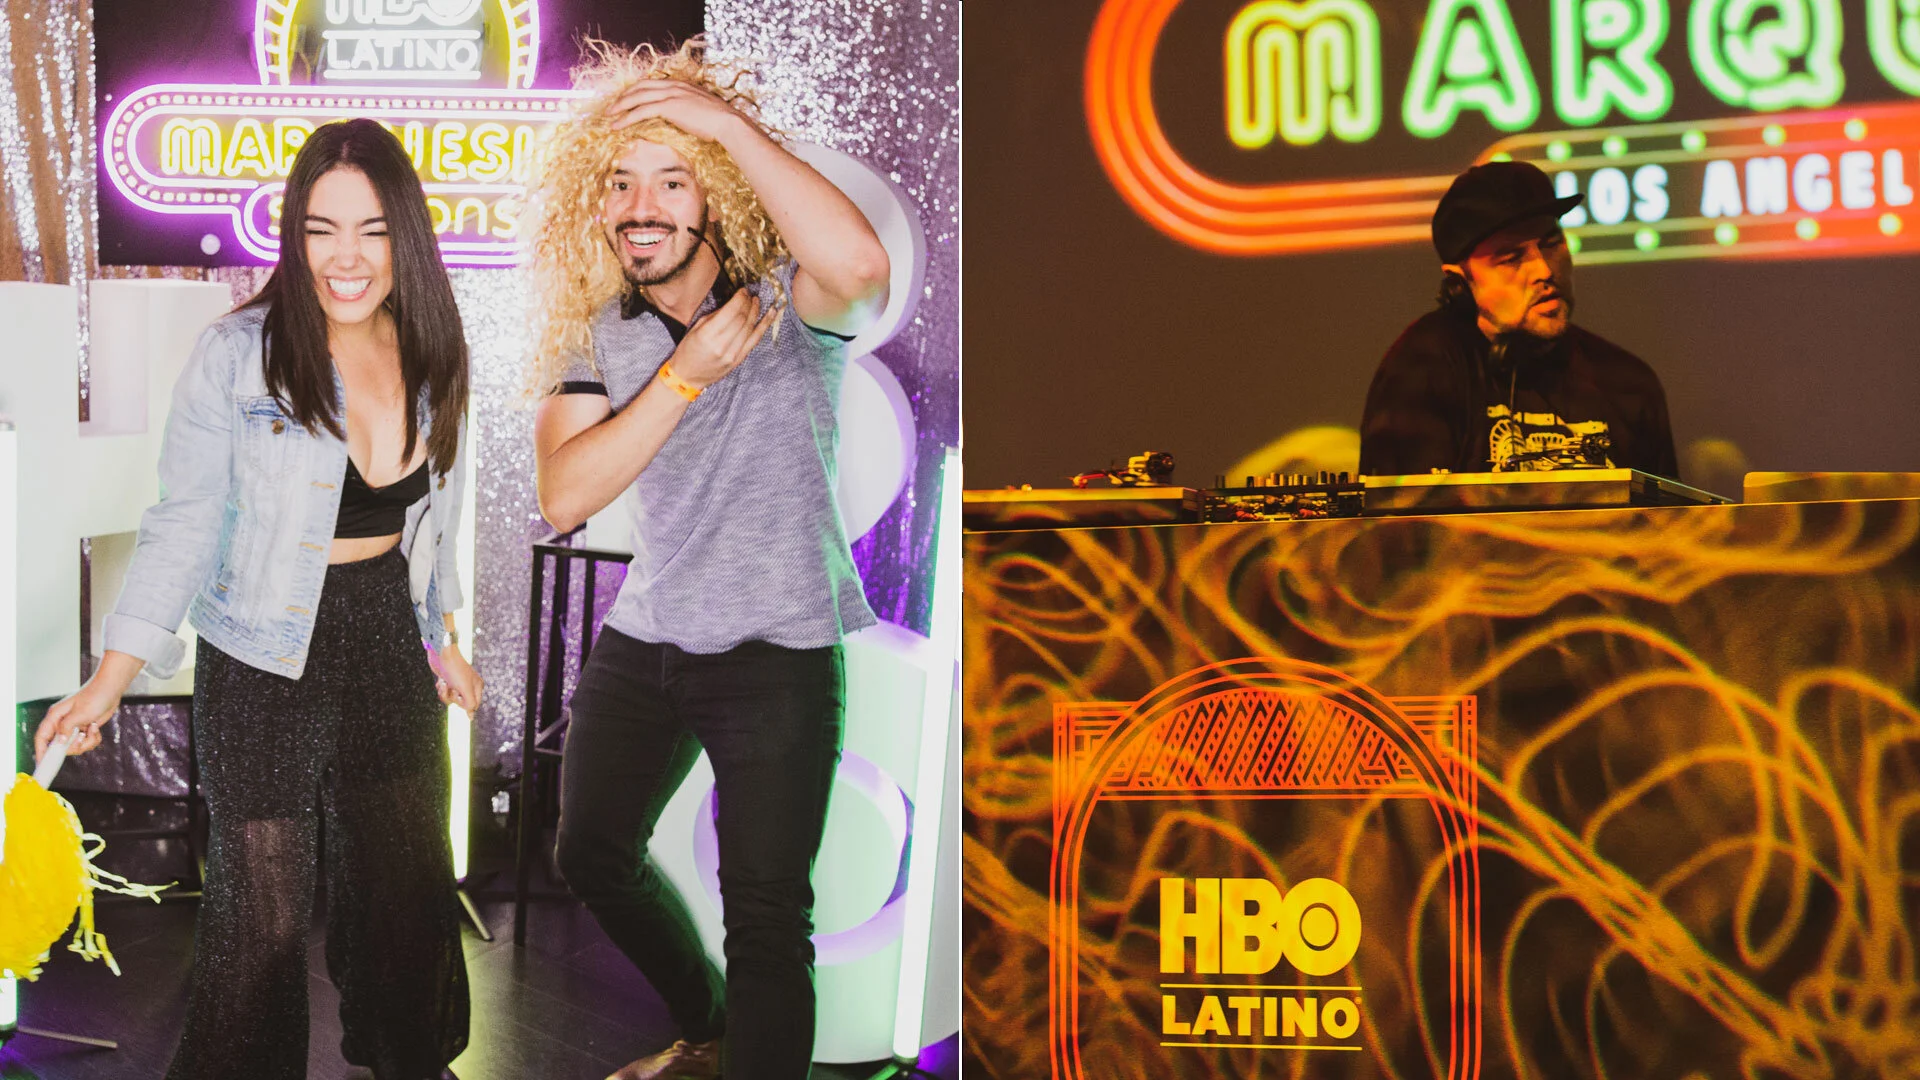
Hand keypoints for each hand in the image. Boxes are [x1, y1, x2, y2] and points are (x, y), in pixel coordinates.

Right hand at [35, 677, 125, 760]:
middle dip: (74, 746)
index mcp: (55, 717)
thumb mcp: (80, 714)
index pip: (42, 737)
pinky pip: (86, 743)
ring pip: (75, 746)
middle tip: (83, 736)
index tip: (42, 764)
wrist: (111, 689)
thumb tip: (59, 743)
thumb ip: (67, 729)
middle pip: (61, 746)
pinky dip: (93, 739)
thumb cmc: (94, 697)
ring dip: (86, 742)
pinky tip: (96, 727)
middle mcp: (62, 723)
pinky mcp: (84, 729)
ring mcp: (74, 727)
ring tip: (93, 728)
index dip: (40, 751)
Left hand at [432, 643, 483, 712]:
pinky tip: (441, 680)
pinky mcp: (448, 681)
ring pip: (451, 699)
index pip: (472, 706)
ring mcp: (458, 683)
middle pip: (461, 703)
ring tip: (443, 683)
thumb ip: (469, 703)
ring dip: (444, 693)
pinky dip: (441, 688)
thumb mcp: (464, 688)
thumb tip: (471, 718)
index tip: (458, 695)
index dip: (463, 704)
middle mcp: (469, 686)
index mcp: (477, 687)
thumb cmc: (455, 669)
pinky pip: (445, 692)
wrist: (442, 653)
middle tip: (451, 687)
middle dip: (452, 697)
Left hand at [608, 78, 750, 142]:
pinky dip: (626, 118)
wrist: (727, 122)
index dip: (636, 91)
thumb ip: (690, 109)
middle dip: (624, 97)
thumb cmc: (719, 121)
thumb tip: (685, 118)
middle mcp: (673, 86)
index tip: (627, 99)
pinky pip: (641, 111)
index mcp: (680, 85)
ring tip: (609, 115)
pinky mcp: (668, 107)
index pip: (651, 84)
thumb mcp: (702, 110)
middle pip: (640, 87)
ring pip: (637, 97)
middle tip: (612, 107)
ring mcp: (670, 95)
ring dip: (620, 106)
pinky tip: (617, 125)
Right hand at [668, 289, 781, 389]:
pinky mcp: (739, 360)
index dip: (740, 299)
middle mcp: (721, 345)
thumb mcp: (695, 328)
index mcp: (707, 335)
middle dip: (748, 304)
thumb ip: (715, 315)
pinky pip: (755, 340)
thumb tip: (733, 302)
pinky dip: (765, 325)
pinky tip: (771, 314)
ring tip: (757, 301)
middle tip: (749, 294)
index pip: (731, 312)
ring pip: (750, 328)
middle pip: (742, 319)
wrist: (689, 376)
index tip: (743, 290)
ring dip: (756, 312)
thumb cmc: (688, 350)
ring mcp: (732, 354)